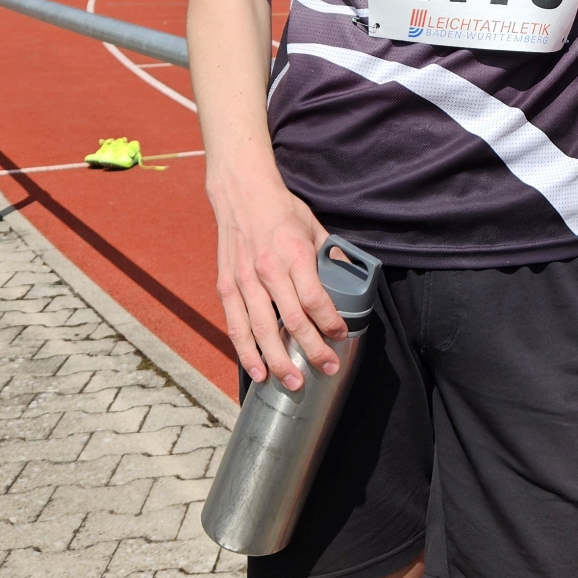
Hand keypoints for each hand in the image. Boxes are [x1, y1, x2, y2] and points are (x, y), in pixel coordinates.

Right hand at [210, 173, 347, 389]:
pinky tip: (258, 370)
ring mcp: (244, 280)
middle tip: (326, 368)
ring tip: (293, 383)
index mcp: (294, 255)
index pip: (315, 298)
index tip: (341, 336)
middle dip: (311, 349)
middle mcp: (268, 270)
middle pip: (292, 320)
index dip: (329, 322)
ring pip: (261, 330)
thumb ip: (330, 254)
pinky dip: (246, 352)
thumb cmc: (280, 210)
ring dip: (278, 360)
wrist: (241, 193)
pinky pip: (236, 326)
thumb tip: (350, 276)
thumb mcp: (314, 226)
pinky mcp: (226, 286)